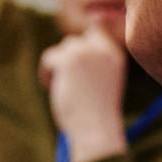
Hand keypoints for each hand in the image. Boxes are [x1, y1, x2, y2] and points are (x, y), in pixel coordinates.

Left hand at [39, 21, 127, 161]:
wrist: (96, 131)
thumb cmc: (96, 116)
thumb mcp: (102, 84)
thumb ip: (93, 63)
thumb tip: (73, 43)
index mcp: (116, 57)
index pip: (98, 30)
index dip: (85, 37)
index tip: (78, 53)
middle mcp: (103, 51)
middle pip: (75, 41)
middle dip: (67, 59)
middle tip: (66, 82)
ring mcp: (87, 53)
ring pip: (63, 48)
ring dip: (57, 66)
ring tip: (60, 88)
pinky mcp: (69, 60)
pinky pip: (48, 57)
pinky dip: (46, 73)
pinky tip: (51, 88)